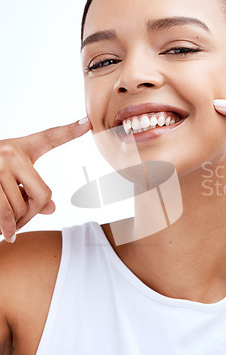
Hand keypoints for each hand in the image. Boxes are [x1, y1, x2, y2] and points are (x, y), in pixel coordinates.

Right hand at [0, 117, 90, 242]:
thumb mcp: (11, 177)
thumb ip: (32, 191)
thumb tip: (51, 208)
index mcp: (21, 148)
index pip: (49, 137)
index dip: (70, 130)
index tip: (88, 122)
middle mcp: (8, 153)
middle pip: (40, 197)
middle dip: (31, 216)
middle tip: (21, 224)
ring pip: (18, 208)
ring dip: (15, 225)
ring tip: (8, 228)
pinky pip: (2, 215)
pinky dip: (6, 229)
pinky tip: (4, 232)